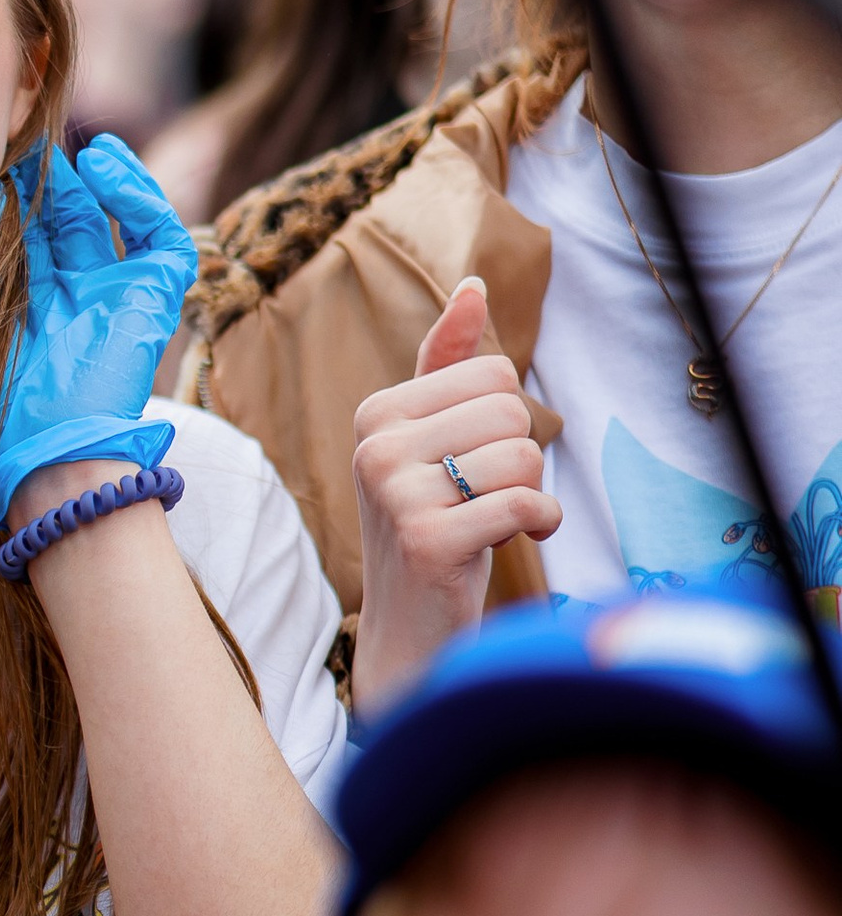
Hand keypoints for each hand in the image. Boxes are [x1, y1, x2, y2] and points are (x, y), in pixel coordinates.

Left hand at [0, 135, 197, 530]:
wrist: (46, 444)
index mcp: (30, 302)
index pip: (28, 231)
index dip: (17, 193)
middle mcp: (74, 294)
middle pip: (67, 216)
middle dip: (50, 178)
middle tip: (25, 142)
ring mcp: (116, 294)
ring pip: (112, 216)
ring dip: (94, 178)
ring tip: (68, 150)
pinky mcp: (154, 298)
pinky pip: (159, 235)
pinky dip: (139, 195)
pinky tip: (105, 168)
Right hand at [350, 279, 559, 714]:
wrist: (410, 630)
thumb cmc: (432, 526)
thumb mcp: (432, 442)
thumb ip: (446, 364)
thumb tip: (471, 285)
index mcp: (377, 412)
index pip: (495, 373)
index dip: (506, 424)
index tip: (473, 466)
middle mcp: (375, 446)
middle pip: (512, 411)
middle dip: (521, 462)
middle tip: (484, 501)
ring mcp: (395, 494)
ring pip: (524, 458)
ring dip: (529, 497)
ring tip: (491, 523)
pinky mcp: (427, 540)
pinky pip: (525, 505)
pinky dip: (539, 526)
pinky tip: (512, 543)